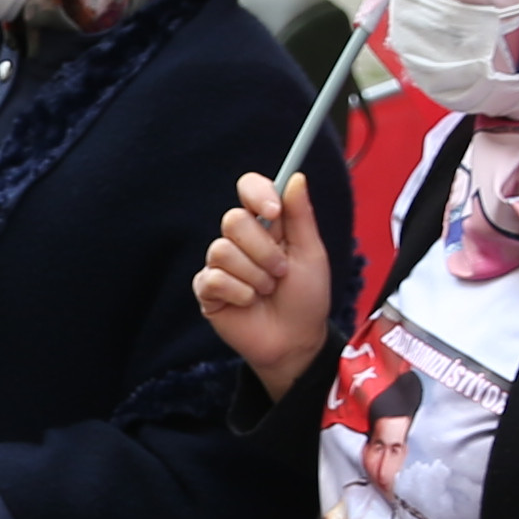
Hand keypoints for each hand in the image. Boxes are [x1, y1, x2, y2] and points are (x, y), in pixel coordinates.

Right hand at [190, 170, 334, 397]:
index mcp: (266, 224)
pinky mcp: (207, 289)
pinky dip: (240, 293)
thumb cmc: (307, 298)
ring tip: (267, 291)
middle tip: (280, 272)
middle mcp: (240, 240)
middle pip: (233, 219)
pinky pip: (214, 279)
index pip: (249, 188)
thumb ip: (301, 216)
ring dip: (254, 276)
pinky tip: (249, 303)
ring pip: (222, 250)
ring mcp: (221, 264)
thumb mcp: (311, 254)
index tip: (274, 212)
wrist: (296, 341)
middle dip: (263, 250)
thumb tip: (296, 177)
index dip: (257, 194)